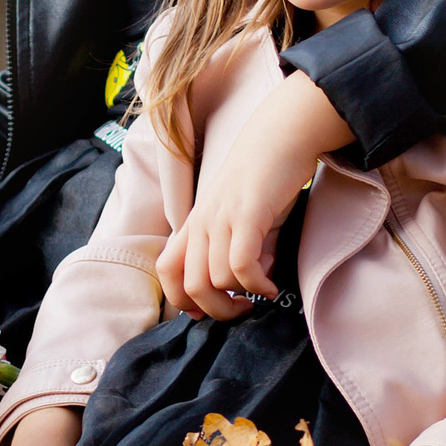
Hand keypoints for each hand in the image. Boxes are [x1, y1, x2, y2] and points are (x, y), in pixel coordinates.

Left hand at [156, 71, 352, 317]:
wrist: (280, 135)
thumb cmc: (263, 177)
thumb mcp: (241, 216)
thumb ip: (238, 248)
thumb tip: (249, 283)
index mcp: (195, 222)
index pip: (165, 269)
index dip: (181, 299)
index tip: (209, 310)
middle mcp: (201, 222)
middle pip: (188, 285)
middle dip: (214, 310)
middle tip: (241, 310)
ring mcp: (220, 218)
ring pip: (214, 280)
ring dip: (241, 297)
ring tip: (262, 293)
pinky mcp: (246, 215)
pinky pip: (240, 266)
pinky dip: (257, 285)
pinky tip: (272, 287)